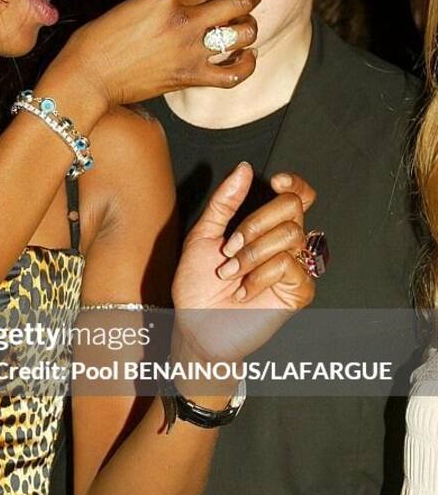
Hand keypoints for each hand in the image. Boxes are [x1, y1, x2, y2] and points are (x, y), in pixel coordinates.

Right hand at [48, 0, 260, 111]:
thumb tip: (190, 7)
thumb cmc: (100, 41)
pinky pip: (233, 73)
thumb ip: (164, 4)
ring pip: (242, 33)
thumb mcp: (133, 6)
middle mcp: (183, 20)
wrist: (89, 75)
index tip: (209, 0)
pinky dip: (246, 65)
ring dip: (249, 28)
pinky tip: (247, 57)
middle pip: (236, 3)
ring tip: (246, 28)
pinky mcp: (190, 76)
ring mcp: (190, 49)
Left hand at [171, 163, 315, 365]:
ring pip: (290, 234)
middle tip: (229, 248)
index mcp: (266, 228)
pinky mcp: (298, 292)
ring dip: (251, 253)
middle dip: (255, 223)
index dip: (296, 184)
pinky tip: (243, 291)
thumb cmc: (199, 285)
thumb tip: (245, 169)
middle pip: (293, 208)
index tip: (276, 181)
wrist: (196, 325)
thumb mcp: (203, 235)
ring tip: (230, 273)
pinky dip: (258, 275)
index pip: (298, 197)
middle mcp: (285, 245)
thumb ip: (224, 202)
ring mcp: (295, 268)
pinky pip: (288, 264)